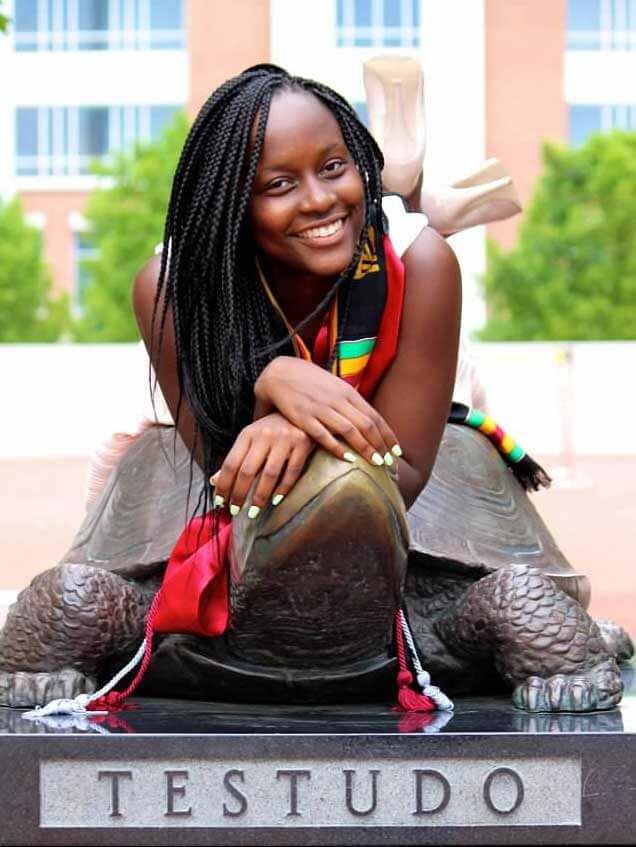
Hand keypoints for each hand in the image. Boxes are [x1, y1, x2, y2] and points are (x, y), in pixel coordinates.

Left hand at [210, 412, 314, 515]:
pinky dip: (283, 488)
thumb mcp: (251, 440)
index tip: (219, 502)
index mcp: (248, 434)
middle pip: (247, 471)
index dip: (223, 485)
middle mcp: (264, 435)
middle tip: (235, 511)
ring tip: (254, 512)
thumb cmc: (273, 429)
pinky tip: (275, 500)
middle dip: (239, 494)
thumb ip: (235, 460)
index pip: (230, 463)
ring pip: (269, 474)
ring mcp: (285, 439)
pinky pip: (291, 472)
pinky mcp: (303, 444)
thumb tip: (214, 481)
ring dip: (260, 496)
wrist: (302, 412)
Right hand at [254, 356, 400, 466]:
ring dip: (365, 449)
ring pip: (350, 431)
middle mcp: (338, 400)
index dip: (387, 434)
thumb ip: (348, 402)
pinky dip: (338, 448)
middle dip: (381, 445)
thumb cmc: (308, 382)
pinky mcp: (304, 418)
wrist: (279, 373)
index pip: (374, 416)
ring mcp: (321, 409)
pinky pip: (324, 435)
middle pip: (367, 425)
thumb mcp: (333, 387)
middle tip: (389, 462)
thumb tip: (364, 420)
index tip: (396, 450)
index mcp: (347, 392)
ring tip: (375, 463)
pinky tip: (348, 459)